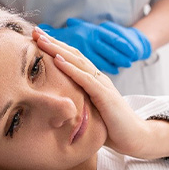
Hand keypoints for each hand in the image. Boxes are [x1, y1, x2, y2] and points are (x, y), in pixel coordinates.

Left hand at [32, 28, 168, 158]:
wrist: (134, 138)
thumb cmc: (112, 129)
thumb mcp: (90, 113)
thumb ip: (78, 104)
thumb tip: (58, 106)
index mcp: (94, 82)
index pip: (72, 60)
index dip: (55, 49)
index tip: (36, 40)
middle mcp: (98, 79)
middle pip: (73, 55)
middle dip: (53, 43)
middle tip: (34, 31)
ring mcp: (103, 86)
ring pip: (78, 62)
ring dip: (57, 50)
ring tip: (41, 39)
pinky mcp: (105, 96)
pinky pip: (86, 79)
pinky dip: (71, 69)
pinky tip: (57, 60)